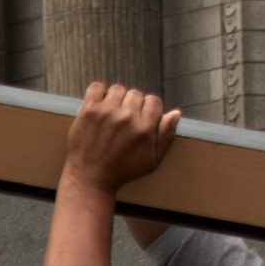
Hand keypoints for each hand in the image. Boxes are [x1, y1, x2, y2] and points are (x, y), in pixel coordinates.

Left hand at [59, 86, 180, 197]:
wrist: (90, 178)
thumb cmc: (123, 171)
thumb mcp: (153, 161)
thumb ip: (167, 136)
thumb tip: (176, 113)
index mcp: (144, 128)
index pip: (154, 101)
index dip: (149, 110)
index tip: (140, 121)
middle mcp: (127, 117)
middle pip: (136, 94)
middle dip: (133, 106)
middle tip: (124, 123)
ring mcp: (106, 112)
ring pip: (118, 90)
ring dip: (116, 99)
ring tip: (112, 115)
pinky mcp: (88, 111)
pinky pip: (96, 87)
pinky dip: (98, 93)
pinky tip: (99, 106)